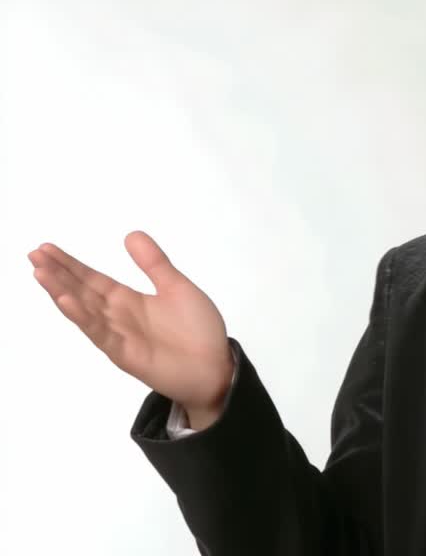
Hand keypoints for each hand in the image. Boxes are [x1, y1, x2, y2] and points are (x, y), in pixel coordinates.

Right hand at [29, 230, 234, 426]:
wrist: (216, 367)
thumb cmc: (198, 328)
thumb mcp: (176, 287)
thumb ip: (154, 263)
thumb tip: (131, 234)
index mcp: (128, 300)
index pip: (92, 279)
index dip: (70, 264)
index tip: (46, 248)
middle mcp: (117, 316)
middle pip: (82, 291)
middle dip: (58, 273)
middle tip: (34, 254)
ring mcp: (118, 335)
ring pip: (84, 310)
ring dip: (62, 292)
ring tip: (41, 273)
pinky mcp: (125, 353)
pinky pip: (100, 333)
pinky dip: (83, 317)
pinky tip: (67, 301)